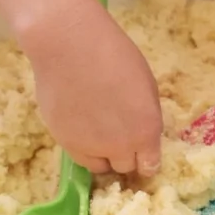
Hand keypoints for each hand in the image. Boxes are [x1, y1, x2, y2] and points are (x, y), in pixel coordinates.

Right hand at [19, 0, 162, 175]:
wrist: (70, 46)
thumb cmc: (114, 55)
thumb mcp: (146, 85)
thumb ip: (145, 116)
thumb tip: (141, 132)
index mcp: (146, 131)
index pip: (150, 166)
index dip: (146, 159)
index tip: (141, 152)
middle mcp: (120, 147)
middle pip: (126, 167)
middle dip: (125, 154)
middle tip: (118, 135)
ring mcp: (90, 148)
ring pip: (100, 166)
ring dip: (103, 155)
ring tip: (97, 133)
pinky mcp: (64, 142)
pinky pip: (79, 157)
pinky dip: (83, 148)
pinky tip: (81, 128)